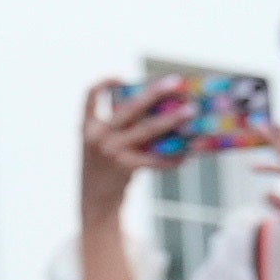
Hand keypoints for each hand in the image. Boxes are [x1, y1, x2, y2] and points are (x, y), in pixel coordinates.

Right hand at [75, 75, 199, 233]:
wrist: (95, 202)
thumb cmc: (103, 170)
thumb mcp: (100, 146)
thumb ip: (118, 130)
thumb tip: (160, 113)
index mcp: (88, 127)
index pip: (90, 96)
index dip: (105, 84)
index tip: (122, 78)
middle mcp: (97, 136)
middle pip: (130, 107)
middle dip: (154, 92)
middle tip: (176, 82)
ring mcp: (111, 151)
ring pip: (147, 130)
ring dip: (172, 120)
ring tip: (191, 112)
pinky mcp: (125, 167)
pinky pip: (155, 158)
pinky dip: (172, 156)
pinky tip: (188, 154)